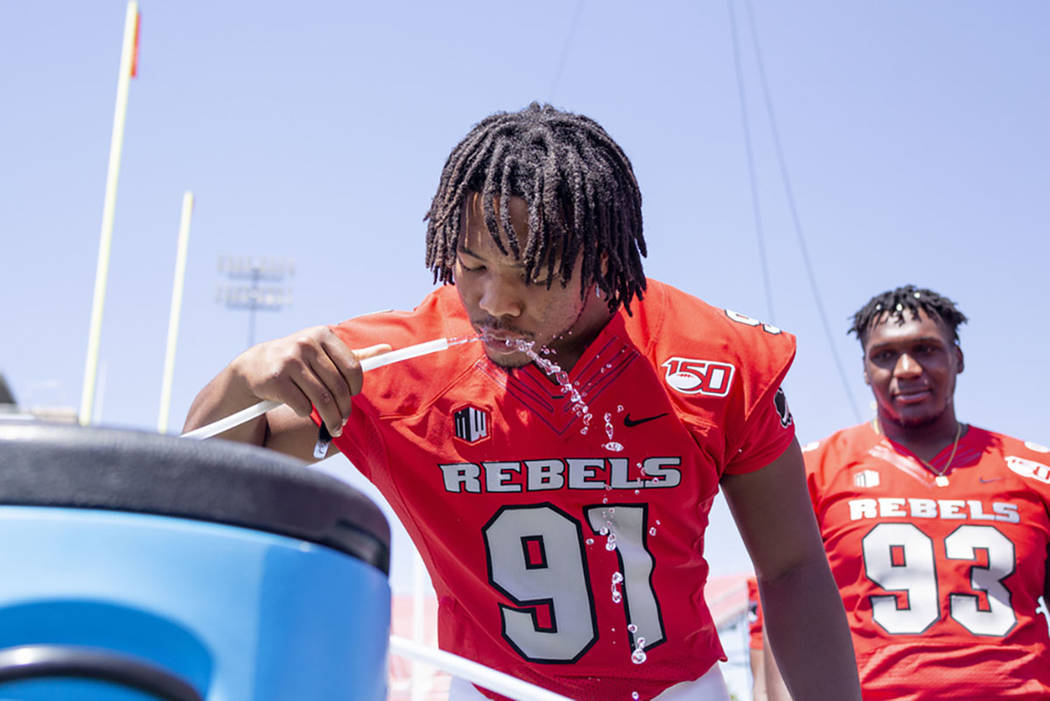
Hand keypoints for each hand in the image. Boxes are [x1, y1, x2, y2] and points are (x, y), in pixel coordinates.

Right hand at [231, 325, 389, 436]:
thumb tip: (388, 349)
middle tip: (343, 421)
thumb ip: (356, 354)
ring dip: (330, 419)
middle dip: (344, 409)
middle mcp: (306, 343)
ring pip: (322, 399)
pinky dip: (307, 413)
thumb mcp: (325, 352)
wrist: (255, 366)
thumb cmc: (299, 361)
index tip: (352, 397)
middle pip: (338, 386)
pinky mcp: (276, 378)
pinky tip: (305, 412)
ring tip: (334, 427)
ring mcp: (289, 360)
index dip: (355, 387)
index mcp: (323, 334)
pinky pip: (302, 404)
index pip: (353, 367)